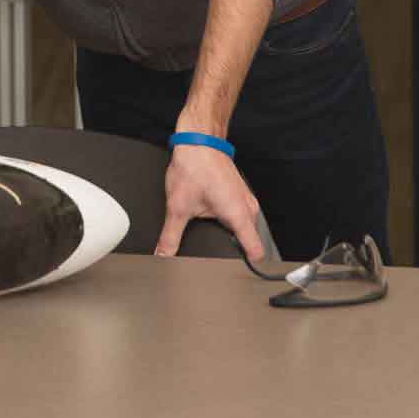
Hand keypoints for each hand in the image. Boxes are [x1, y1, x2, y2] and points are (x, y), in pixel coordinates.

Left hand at [155, 141, 262, 260]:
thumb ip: (171, 236)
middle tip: (214, 259)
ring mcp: (245, 199)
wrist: (198, 140)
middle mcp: (248, 208)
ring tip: (211, 237)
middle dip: (232, 251)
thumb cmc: (195, 167)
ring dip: (229, 234)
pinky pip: (237, 215)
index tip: (237, 277)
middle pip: (247, 242)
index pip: (255, 252)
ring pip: (242, 228)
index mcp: (239, 215)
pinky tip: (211, 219)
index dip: (247, 266)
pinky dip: (227, 220)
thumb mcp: (178, 207)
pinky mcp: (238, 193)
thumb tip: (163, 255)